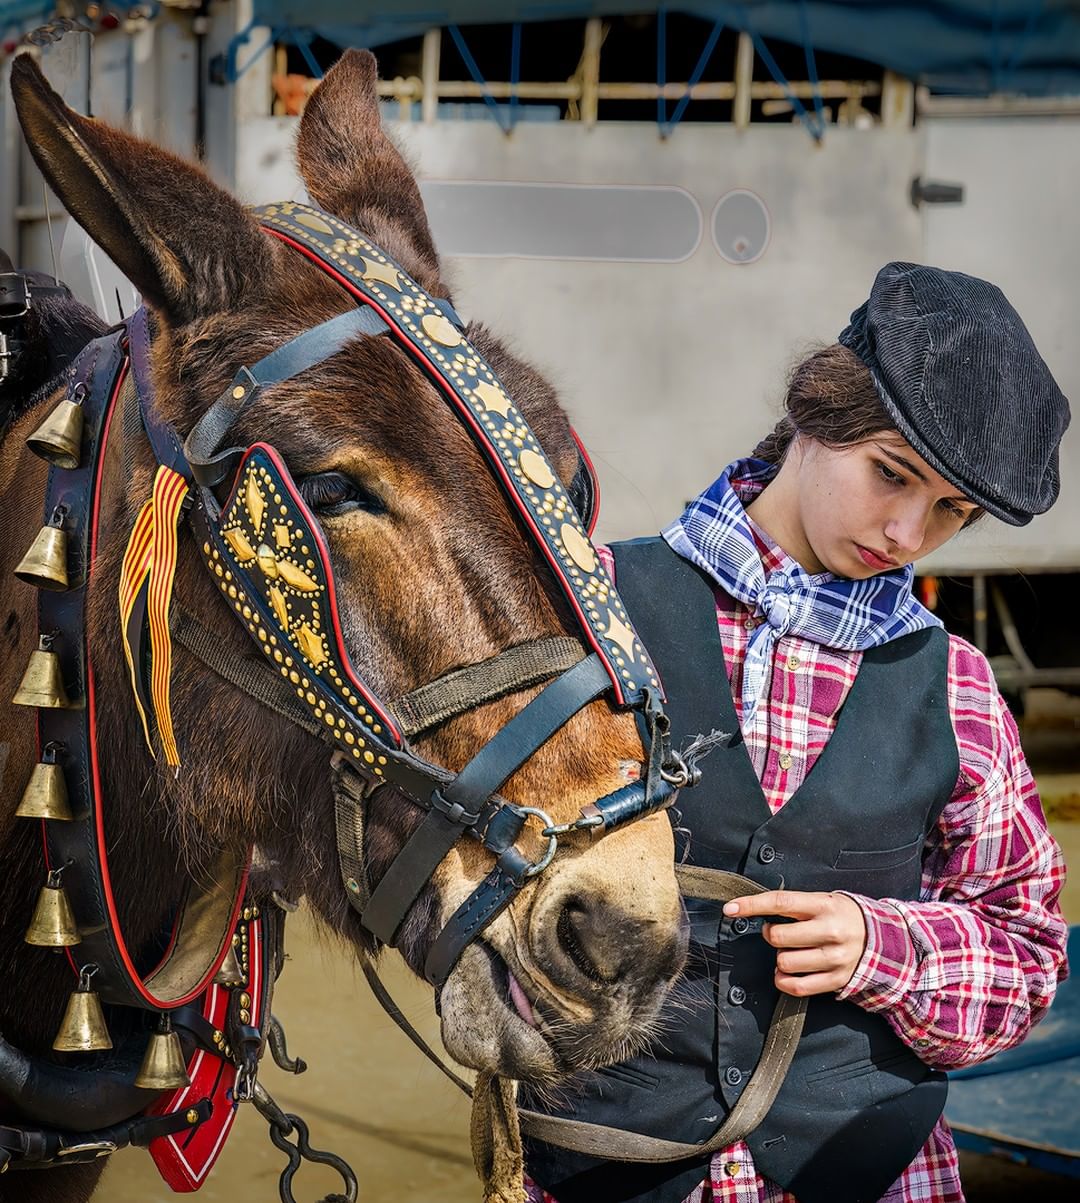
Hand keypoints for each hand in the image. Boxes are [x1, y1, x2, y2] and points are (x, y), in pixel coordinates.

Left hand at [723, 890, 867, 996]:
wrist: (881, 939)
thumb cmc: (841, 915)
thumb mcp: (822, 900)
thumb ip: (794, 904)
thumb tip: (754, 908)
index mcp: (823, 905)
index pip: (780, 902)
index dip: (751, 905)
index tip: (730, 908)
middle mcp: (830, 931)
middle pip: (778, 937)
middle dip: (770, 935)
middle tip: (778, 933)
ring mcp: (834, 958)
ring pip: (785, 962)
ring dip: (779, 958)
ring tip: (790, 952)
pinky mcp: (836, 980)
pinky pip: (797, 986)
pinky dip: (784, 981)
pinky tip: (786, 972)